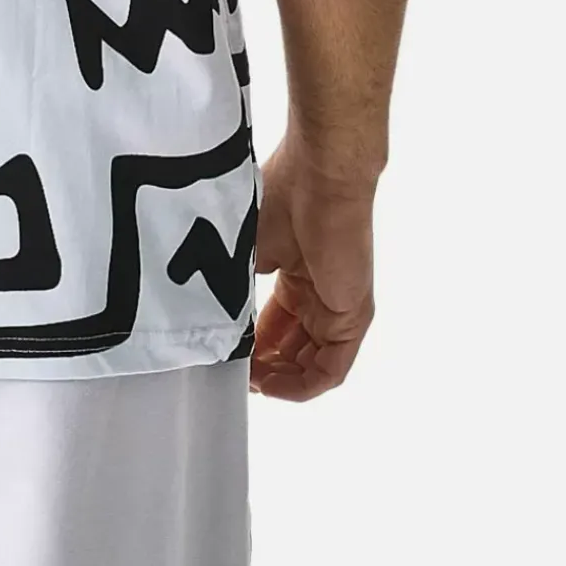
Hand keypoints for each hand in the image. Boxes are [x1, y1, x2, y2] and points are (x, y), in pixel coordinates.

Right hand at [250, 133, 377, 399]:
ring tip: (248, 385)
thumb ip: (234, 287)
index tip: (225, 356)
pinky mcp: (353, 318)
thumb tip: (211, 319)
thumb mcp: (246, 250)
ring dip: (280, 382)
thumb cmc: (282, 197)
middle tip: (233, 376)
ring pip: (310, 365)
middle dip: (262, 368)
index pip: (274, 325)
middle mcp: (319, 295)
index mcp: (296, 276)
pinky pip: (330, 370)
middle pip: (292, 349)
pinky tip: (271, 387)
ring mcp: (338, 308)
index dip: (250, 346)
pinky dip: (301, 386)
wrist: (320, 177)